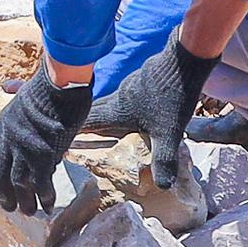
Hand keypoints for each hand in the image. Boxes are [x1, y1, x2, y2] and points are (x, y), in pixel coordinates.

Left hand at [0, 71, 94, 215]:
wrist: (60, 86)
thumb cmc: (48, 86)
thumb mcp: (22, 90)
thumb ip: (15, 93)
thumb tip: (9, 86)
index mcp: (2, 124)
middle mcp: (8, 139)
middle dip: (3, 193)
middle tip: (9, 208)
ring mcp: (23, 149)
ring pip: (18, 183)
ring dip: (25, 200)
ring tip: (29, 212)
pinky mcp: (42, 156)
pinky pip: (41, 183)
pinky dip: (45, 196)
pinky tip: (48, 206)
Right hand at [86, 42, 220, 203]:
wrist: (185, 60)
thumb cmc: (171, 97)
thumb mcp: (168, 133)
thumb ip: (164, 159)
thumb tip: (163, 186)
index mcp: (118, 111)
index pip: (89, 122)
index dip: (75, 130)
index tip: (62, 136)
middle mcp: (119, 97)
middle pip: (96, 110)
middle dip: (88, 121)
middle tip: (78, 130)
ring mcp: (131, 85)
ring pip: (112, 101)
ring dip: (106, 111)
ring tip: (106, 123)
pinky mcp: (144, 78)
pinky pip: (127, 94)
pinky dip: (125, 103)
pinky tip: (136, 108)